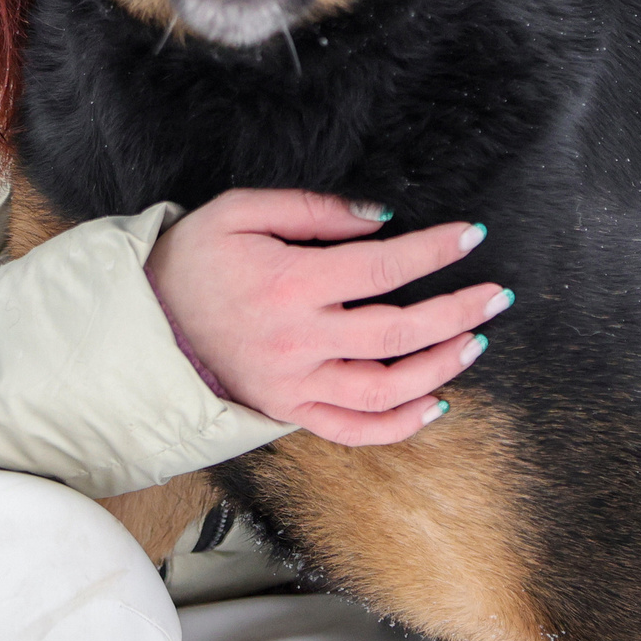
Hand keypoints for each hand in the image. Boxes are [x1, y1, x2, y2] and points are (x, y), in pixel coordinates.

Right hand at [145, 188, 512, 445]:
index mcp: (291, 284)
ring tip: (474, 342)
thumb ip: (313, 210)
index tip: (472, 235)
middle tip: (496, 295)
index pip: (383, 269)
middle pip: (398, 333)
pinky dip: (399, 425)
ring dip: (440, 367)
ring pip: (385, 390)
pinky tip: (435, 404)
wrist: (143, 320)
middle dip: (457, 312)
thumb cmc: (193, 258)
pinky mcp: (288, 412)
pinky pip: (353, 431)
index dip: (434, 251)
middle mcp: (299, 341)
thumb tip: (380, 218)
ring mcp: (295, 385)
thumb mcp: (242, 210)